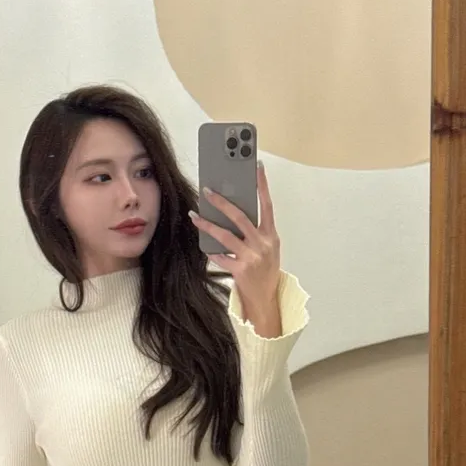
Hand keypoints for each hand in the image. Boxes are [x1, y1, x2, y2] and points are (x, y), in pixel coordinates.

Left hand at [189, 160, 281, 331]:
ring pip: (225, 235)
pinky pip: (220, 255)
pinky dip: (210, 250)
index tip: (257, 167)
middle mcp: (263, 244)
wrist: (265, 299)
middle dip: (222, 202)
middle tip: (207, 191)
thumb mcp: (268, 248)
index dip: (263, 185)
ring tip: (195, 215)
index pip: (267, 205)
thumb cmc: (265, 270)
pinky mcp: (240, 270)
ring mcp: (251, 257)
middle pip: (240, 217)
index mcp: (271, 235)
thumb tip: (234, 212)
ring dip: (207, 224)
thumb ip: (256, 232)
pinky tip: (202, 244)